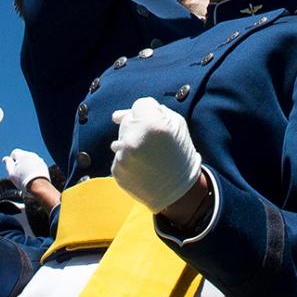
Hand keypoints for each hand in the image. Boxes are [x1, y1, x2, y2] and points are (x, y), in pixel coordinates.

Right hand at [4, 149, 50, 189]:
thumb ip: (7, 164)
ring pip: (30, 160)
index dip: (12, 160)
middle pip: (23, 156)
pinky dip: (34, 168)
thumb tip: (5, 159)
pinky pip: (36, 164)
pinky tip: (33, 176)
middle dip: (20, 163)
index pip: (14, 152)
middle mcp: (31, 155)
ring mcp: (39, 160)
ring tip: (27, 176)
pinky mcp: (44, 165)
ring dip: (27, 165)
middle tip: (19, 173)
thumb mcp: (11, 173)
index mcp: (22, 155)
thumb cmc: (23, 180)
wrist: (38, 186)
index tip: (13, 168)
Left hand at [110, 96, 202, 212]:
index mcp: (151, 125)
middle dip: (139, 128)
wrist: (179, 191)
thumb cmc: (180, 153)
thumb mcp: (177, 125)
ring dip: (132, 144)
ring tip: (150, 158)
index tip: (158, 127)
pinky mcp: (117, 172)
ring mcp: (123, 157)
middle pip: (128, 121)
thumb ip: (151, 111)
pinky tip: (143, 168)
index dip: (150, 114)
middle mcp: (133, 140)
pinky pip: (119, 156)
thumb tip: (116, 117)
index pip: (140, 105)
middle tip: (156, 145)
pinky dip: (128, 160)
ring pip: (121, 139)